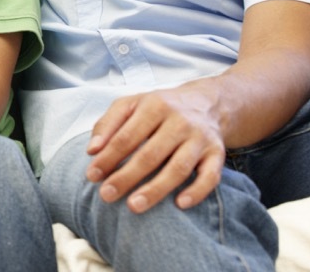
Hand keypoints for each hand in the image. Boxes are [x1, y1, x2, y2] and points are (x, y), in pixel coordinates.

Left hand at [85, 86, 225, 213]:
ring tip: (134, 206)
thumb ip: (107, 124)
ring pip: (178, 167)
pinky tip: (179, 204)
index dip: (108, 157)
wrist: (206, 103)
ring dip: (155, 189)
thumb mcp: (130, 104)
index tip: (92, 176)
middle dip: (126, 177)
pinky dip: (196, 191)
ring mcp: (200, 138)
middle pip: (150, 154)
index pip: (127, 136)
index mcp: (154, 106)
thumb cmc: (159, 108)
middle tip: (106, 195)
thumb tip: (92, 150)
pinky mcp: (217, 153)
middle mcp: (179, 121)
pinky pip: (210, 176)